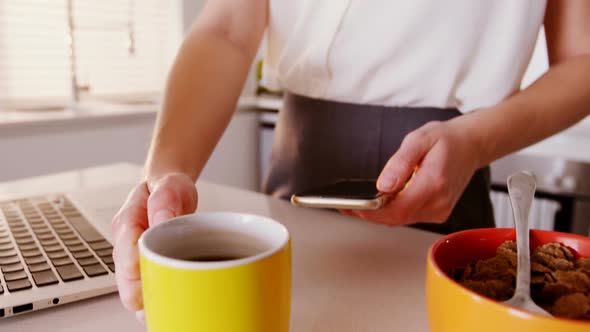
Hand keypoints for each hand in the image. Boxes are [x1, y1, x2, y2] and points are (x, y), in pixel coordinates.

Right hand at [111, 173, 197, 312]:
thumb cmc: (168, 190)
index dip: (142, 269)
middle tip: (174, 292)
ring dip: (152, 303)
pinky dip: (158, 302)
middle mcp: (125, 248)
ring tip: (174, 303)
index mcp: (127, 224)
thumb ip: (165, 199)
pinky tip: (173, 303)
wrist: (167, 191)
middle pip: (127, 285)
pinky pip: (146, 295)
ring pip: (135, 295)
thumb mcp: (170, 186)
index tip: (162, 271)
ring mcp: (133, 262)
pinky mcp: (145, 272)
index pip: (126, 256)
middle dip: (148, 294)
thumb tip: (162, 220)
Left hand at [343, 120, 482, 225]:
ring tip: (358, 204)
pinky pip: (408, 216)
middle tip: (347, 206)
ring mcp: (440, 210)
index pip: (398, 209)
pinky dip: (392, 211)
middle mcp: (439, 202)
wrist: (470, 145)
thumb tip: (383, 185)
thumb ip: (400, 162)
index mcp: (434, 183)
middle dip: (370, 215)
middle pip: (397, 218)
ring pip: (401, 220)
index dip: (373, 212)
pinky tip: (380, 202)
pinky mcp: (437, 212)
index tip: (353, 208)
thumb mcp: (419, 140)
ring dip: (379, 214)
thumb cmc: (446, 140)